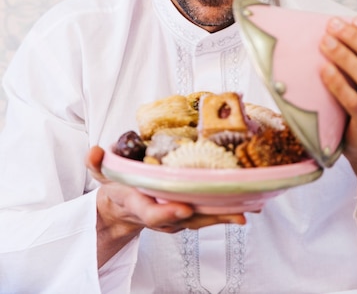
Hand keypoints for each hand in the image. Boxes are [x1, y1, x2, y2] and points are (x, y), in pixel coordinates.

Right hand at [86, 146, 245, 266]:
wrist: (121, 209)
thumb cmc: (118, 187)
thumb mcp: (102, 174)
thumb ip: (96, 162)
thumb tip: (95, 151)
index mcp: (139, 204)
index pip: (152, 213)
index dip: (167, 212)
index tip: (184, 207)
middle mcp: (160, 215)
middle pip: (186, 220)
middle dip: (209, 217)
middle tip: (234, 211)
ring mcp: (174, 218)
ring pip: (200, 219)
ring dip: (223, 215)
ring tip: (247, 207)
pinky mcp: (186, 215)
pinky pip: (206, 215)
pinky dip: (224, 212)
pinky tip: (245, 204)